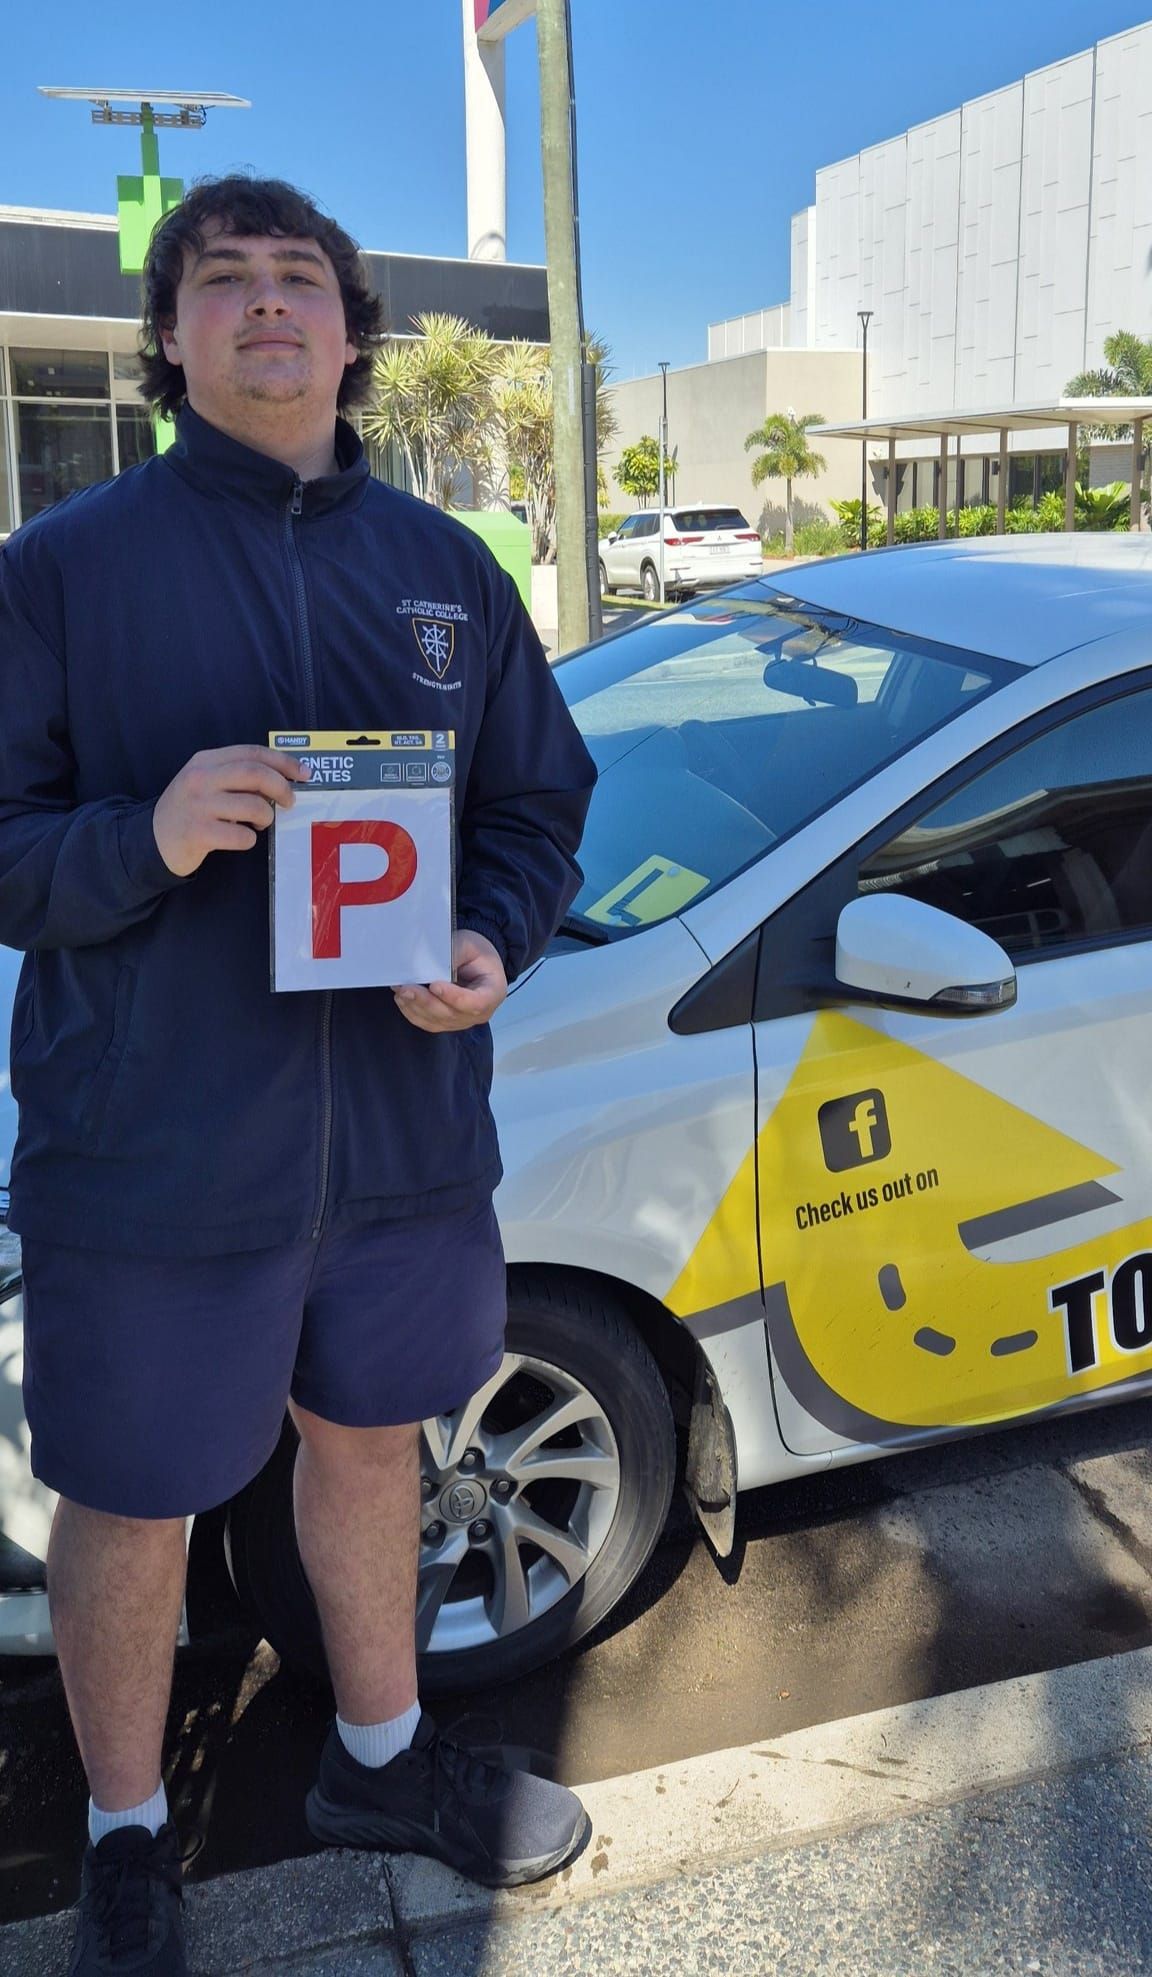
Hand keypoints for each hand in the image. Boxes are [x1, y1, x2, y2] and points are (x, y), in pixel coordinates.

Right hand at [153, 745, 309, 877]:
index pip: (252, 753)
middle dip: (281, 787)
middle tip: (290, 801)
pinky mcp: (198, 833)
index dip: (283, 761)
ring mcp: (198, 806)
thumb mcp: (206, 782)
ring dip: (266, 817)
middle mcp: (200, 778)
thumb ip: (236, 776)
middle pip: (254, 773)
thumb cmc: (189, 810)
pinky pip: (241, 835)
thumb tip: (281, 779)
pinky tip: (242, 838)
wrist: (152, 839)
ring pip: (252, 806)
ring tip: (261, 823)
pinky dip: (249, 839)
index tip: (304, 773)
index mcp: (205, 761)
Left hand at [394, 929, 506, 1032]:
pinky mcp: (447, 1022)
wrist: (478, 963)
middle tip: (407, 988)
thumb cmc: (478, 953)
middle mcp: (480, 1013)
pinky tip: (403, 999)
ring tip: (401, 990)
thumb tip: (427, 964)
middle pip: (451, 1014)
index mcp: (493, 993)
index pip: (476, 1003)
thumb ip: (453, 955)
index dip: (454, 997)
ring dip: (415, 1007)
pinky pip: (428, 1023)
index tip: (435, 985)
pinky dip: (413, 1012)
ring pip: (437, 1021)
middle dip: (426, 1002)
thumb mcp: (469, 945)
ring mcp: (462, 1021)